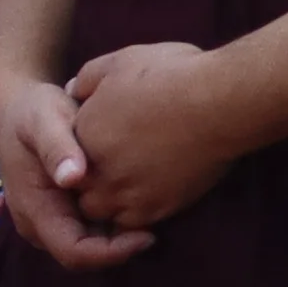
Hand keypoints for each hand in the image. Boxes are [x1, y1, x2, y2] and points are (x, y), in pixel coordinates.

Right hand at [0, 52, 150, 269]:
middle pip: (82, 257)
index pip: (73, 252)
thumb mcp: (43, 120)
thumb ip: (56, 147)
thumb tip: (72, 178)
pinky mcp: (59, 214)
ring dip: (117, 240)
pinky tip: (135, 206)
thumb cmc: (31, 113)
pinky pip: (87, 234)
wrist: (15, 110)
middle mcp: (37, 224)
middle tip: (157, 227)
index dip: (111, 252)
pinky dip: (112, 227)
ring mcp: (47, 222)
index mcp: (33, 208)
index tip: (149, 235)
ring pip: (86, 249)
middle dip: (118, 249)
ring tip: (149, 216)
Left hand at [59, 41, 249, 235]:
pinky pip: (134, 224)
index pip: (67, 153)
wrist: (220, 103)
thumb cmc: (170, 76)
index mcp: (81, 134)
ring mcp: (126, 193)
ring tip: (135, 181)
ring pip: (102, 209)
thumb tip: (72, 91)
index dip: (85, 147)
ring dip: (112, 199)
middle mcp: (96, 169)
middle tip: (119, 165)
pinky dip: (138, 213)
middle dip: (91, 178)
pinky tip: (154, 193)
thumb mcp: (119, 63)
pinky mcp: (158, 207)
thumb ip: (87, 79)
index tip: (108, 139)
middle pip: (80, 186)